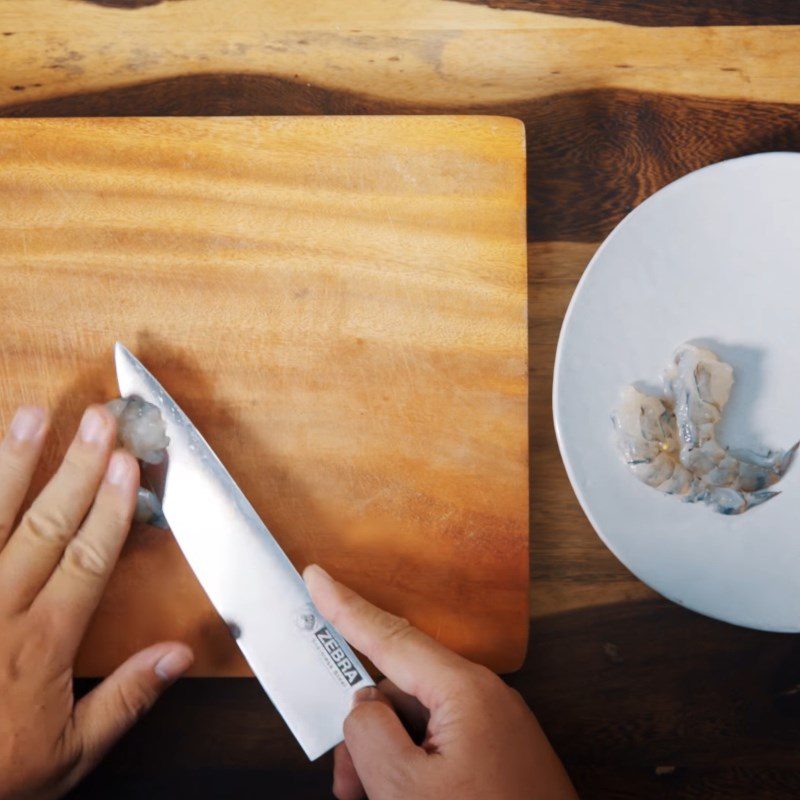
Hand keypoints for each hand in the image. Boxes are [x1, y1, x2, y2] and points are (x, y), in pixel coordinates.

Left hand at [0, 405, 192, 799]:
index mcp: (38, 645)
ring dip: (12, 465)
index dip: (110, 509)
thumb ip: (125, 699)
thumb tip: (179, 654)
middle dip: (76, 469)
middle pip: (43, 526)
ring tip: (31, 417)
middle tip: (97, 421)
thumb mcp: (68, 754)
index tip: (128, 466)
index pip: (85, 560)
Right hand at [304, 565, 575, 799]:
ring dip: (388, 758)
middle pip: (399, 689)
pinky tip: (406, 796)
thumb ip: (370, 734)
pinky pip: (442, 742)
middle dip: (365, 730)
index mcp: (465, 691)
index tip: (317, 577)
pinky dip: (415, 767)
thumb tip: (364, 708)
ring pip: (418, 721)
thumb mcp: (405, 788)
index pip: (390, 636)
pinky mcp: (499, 753)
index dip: (344, 605)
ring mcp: (495, 726)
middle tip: (347, 780)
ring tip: (375, 798)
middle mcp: (484, 697)